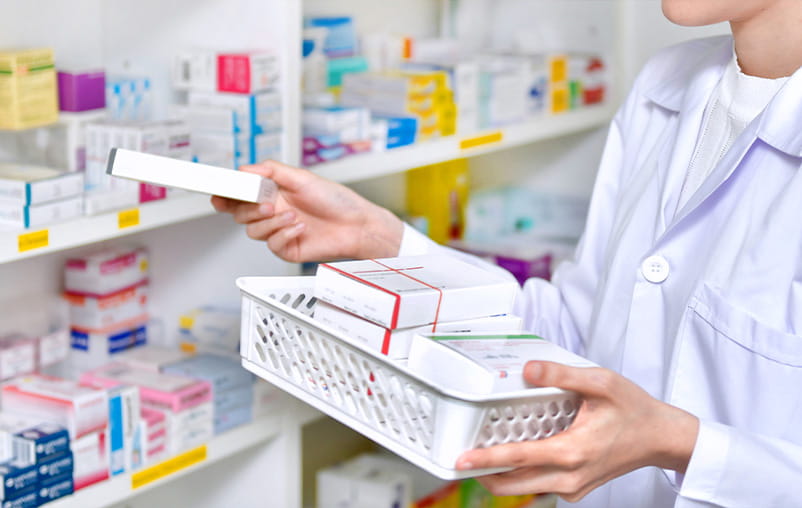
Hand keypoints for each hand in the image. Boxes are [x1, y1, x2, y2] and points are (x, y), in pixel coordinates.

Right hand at [211, 160, 403, 262]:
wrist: (356, 225)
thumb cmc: (335, 200)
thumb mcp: (302, 177)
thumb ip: (271, 171)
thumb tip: (245, 169)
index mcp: (273, 193)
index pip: (240, 195)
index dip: (225, 195)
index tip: (218, 194)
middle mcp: (273, 212)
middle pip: (240, 215)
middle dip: (249, 209)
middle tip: (267, 204)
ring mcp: (278, 231)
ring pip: (253, 231)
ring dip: (271, 222)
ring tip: (292, 215)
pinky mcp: (287, 249)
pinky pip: (272, 245)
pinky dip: (284, 234)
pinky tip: (299, 227)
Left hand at [456, 361, 698, 501]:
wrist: (661, 438)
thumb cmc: (634, 410)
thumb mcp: (600, 383)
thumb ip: (561, 374)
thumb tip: (528, 369)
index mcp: (571, 451)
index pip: (517, 458)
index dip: (485, 460)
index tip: (461, 460)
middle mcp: (569, 476)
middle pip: (513, 485)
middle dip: (484, 474)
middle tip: (462, 459)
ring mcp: (573, 486)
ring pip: (525, 488)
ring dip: (502, 476)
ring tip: (483, 454)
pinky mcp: (576, 489)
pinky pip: (540, 485)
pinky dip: (523, 475)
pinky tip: (518, 455)